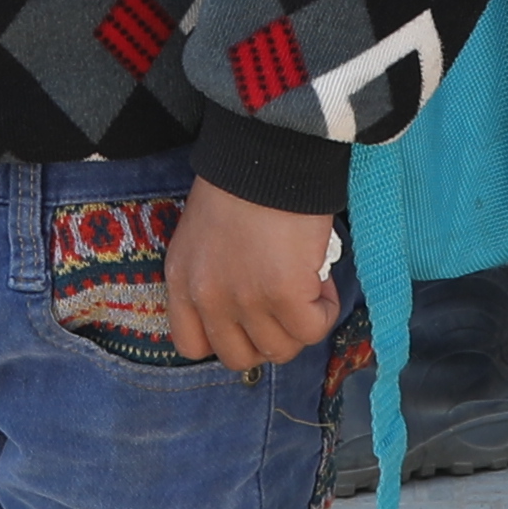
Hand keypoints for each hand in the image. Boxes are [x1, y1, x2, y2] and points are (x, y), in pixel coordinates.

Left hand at [172, 173, 347, 371]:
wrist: (268, 151)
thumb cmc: (242, 182)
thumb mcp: (204, 235)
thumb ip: (213, 275)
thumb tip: (251, 305)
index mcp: (183, 281)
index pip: (191, 345)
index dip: (227, 340)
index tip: (249, 322)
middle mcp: (208, 297)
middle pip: (239, 357)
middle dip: (268, 339)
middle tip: (286, 310)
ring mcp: (245, 299)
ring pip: (280, 350)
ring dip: (300, 325)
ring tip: (310, 289)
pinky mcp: (284, 293)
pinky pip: (312, 329)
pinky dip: (325, 311)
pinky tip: (323, 283)